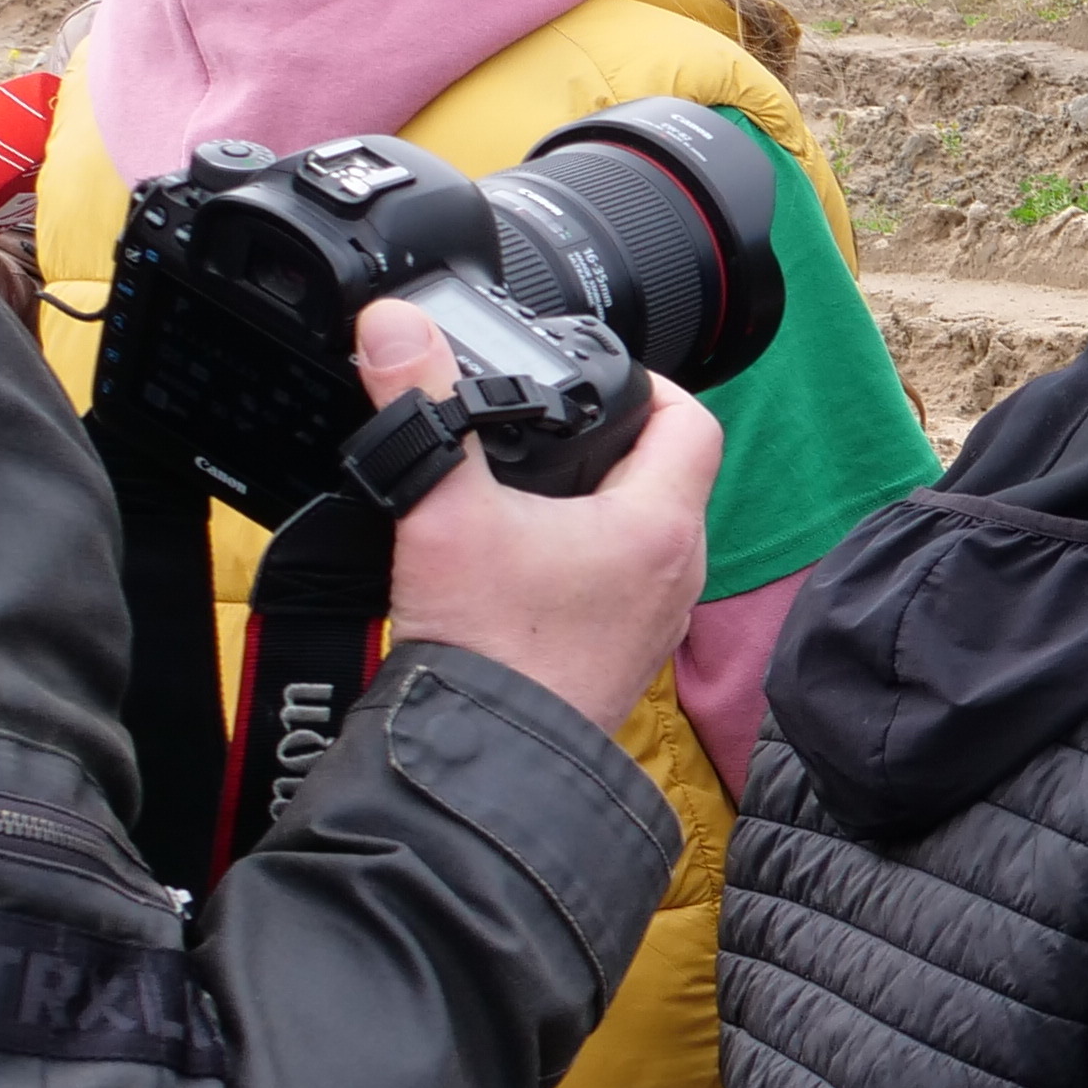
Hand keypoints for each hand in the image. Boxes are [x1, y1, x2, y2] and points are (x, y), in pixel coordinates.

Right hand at [360, 297, 716, 736]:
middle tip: (549, 422)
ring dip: (599, 502)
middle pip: (668, 473)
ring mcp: (656, 619)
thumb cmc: (485, 652)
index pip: (693, 422)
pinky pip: (624, 582)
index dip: (651, 382)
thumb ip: (420, 409)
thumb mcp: (441, 512)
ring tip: (531, 485)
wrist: (483, 765)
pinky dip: (587, 556)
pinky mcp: (624, 655)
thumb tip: (394, 322)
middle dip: (612, 439)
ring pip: (645, 531)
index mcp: (658, 525)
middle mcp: (677, 571)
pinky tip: (526, 559)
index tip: (593, 373)